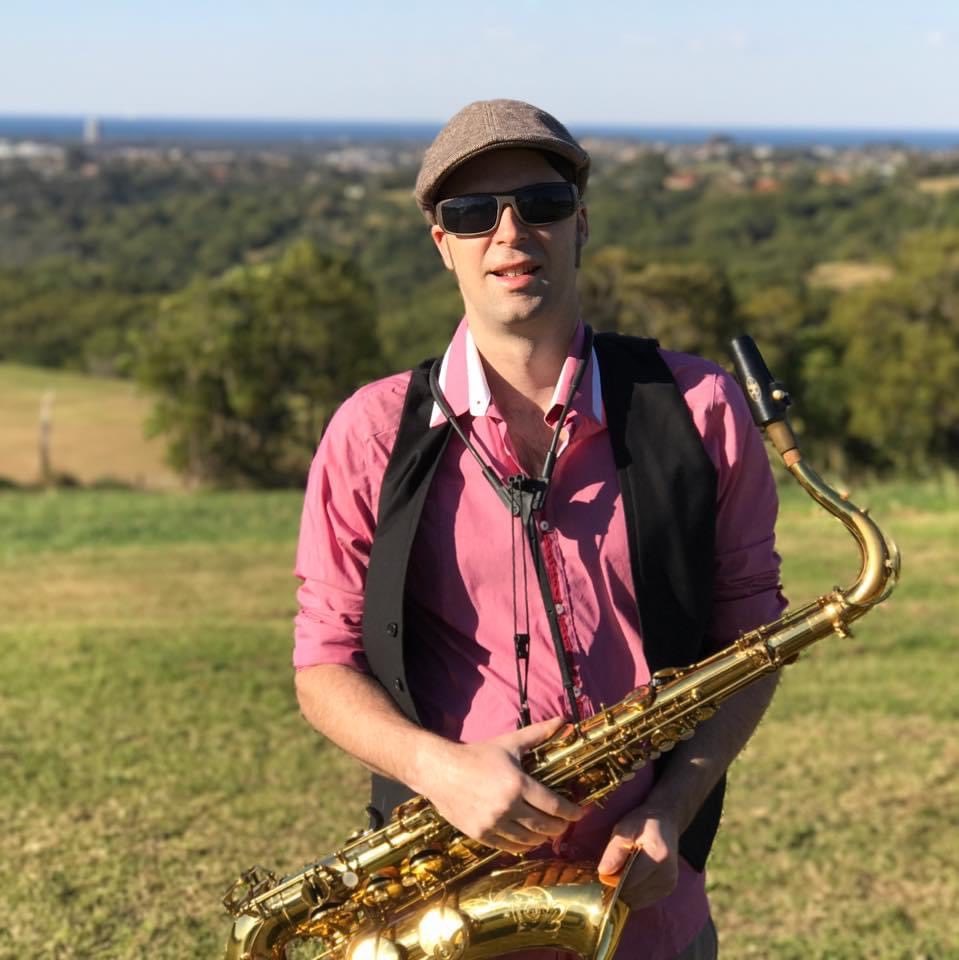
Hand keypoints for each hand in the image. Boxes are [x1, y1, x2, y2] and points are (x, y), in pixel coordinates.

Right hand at [414, 717, 583, 854]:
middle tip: (566, 823)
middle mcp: (507, 807)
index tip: (581, 812)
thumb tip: (564, 721)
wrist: (440, 770)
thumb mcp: (509, 742)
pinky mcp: (480, 835)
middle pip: (544, 826)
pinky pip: (509, 847)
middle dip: (560, 826)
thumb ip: (539, 734)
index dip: (572, 812)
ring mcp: (493, 823)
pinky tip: (528, 839)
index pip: (554, 805)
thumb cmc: (477, 754)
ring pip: (528, 840)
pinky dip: (523, 845)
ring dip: (543, 838)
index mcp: (518, 784)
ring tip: (548, 831)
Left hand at [596, 807, 679, 910]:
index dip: (611, 882)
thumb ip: (615, 850)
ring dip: (624, 893)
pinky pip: (643, 899)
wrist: (666, 821)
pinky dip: (633, 893)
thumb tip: (603, 872)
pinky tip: (629, 878)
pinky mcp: (667, 889)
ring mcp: (669, 884)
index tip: (602, 874)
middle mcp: (667, 875)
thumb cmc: (642, 822)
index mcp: (658, 857)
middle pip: (633, 893)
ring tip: (619, 874)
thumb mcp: (625, 828)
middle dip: (617, 888)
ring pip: (637, 900)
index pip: (629, 882)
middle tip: (608, 874)